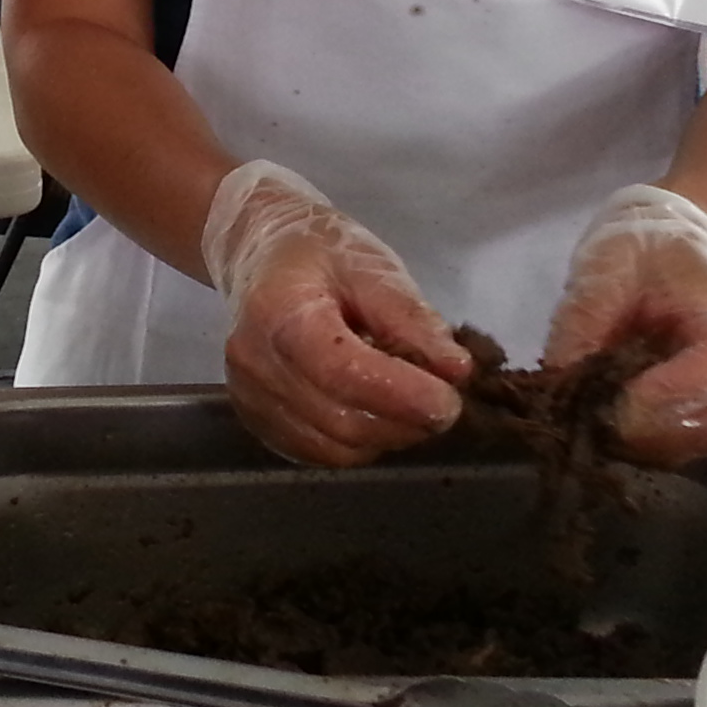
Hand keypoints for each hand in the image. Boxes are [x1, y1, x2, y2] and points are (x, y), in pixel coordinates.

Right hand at [203, 159, 469, 465]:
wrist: (261, 255)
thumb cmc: (319, 253)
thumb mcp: (372, 267)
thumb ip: (412, 318)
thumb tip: (455, 371)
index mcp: (278, 312)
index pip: (341, 372)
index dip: (401, 395)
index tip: (449, 400)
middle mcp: (255, 364)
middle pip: (340, 421)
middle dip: (404, 422)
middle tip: (445, 404)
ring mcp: (250, 399)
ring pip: (335, 448)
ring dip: (387, 436)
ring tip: (410, 402)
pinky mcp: (256, 422)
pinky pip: (319, 453)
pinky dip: (360, 443)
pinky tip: (376, 411)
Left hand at [542, 183, 706, 465]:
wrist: (668, 244)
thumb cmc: (644, 248)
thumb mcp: (607, 264)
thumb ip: (585, 316)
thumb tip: (558, 375)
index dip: (668, 395)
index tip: (614, 405)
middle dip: (649, 433)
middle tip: (591, 421)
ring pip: (695, 444)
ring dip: (643, 445)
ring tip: (592, 423)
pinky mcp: (701, 412)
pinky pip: (679, 445)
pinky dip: (642, 444)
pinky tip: (603, 423)